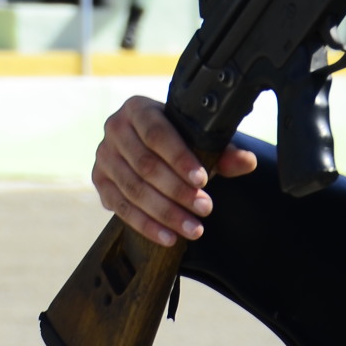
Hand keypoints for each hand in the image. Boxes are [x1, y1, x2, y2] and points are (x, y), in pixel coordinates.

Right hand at [92, 95, 255, 245]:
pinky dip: (146, 225)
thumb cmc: (177, 138)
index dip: (179, 158)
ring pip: (134, 189)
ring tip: (193, 228)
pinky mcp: (99, 181)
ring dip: (165, 213)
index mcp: (138, 108)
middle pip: (145, 165)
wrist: (150, 146)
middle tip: (205, 208)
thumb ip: (223, 151)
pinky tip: (168, 237)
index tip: (202, 180)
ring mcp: (103, 155)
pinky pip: (121, 208)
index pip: (157, 133)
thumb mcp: (199, 139)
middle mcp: (115, 128)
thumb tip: (247, 161)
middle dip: (177, 191)